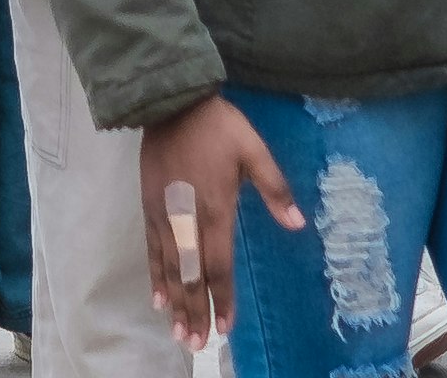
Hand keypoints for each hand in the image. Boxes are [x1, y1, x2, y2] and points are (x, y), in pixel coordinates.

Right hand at [133, 99, 307, 342]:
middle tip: (197, 344)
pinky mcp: (149, 206)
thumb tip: (297, 224)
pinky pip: (152, 249)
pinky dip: (155, 276)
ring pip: (170, 268)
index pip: (219, 265)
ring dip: (176, 302)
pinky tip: (158, 298)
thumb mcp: (253, 150)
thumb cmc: (218, 126)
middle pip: (191, 275)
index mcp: (215, 208)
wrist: (170, 101)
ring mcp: (164, 215)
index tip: (226, 328)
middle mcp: (187, 219)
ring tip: (179, 333)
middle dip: (196, 311)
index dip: (223, 298)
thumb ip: (274, 189)